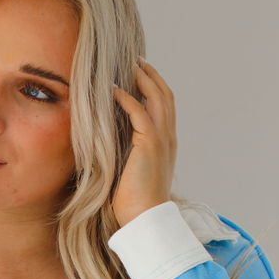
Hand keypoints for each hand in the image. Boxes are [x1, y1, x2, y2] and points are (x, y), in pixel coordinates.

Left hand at [111, 58, 177, 228]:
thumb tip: (109, 144)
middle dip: (151, 75)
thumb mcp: (132, 172)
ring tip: (129, 66)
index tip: (141, 76)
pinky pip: (140, 112)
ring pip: (157, 97)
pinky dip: (127, 98)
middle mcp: (168, 138)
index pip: (165, 107)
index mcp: (166, 144)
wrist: (145, 217)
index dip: (155, 88)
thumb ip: (128, 153)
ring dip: (143, 79)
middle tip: (137, 61)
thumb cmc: (135, 203)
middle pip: (165, 95)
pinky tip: (114, 90)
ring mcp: (162, 139)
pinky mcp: (150, 143)